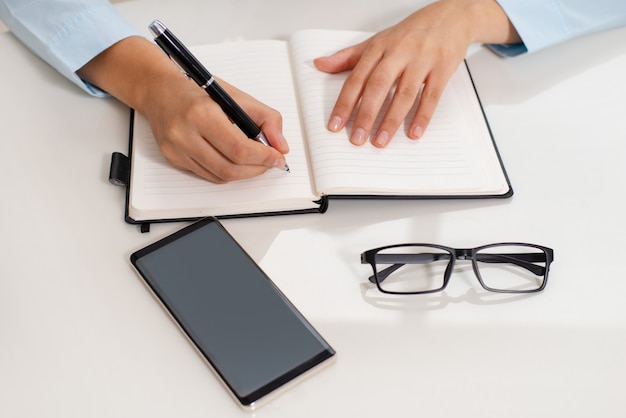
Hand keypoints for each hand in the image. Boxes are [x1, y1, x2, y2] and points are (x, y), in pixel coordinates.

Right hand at [78, 37, 288, 182]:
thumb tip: (280, 146)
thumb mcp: (236, 96)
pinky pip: (207, 175)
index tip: (277, 157)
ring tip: (256, 162)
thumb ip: (266, 118)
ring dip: (243, 173)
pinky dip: (226, 172)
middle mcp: (185, 134)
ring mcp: (177, 150)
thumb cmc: (197, 91)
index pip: (239, 149)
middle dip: (257, 169)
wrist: (159, 91)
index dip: (263, 158)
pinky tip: (235, 162)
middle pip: (230, 168)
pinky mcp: (173, 159)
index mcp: (202, 114)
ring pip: (219, 176)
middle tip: (270, 163)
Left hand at [314, 0, 518, 147]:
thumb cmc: (410, 33)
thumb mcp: (376, 41)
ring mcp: (422, 60)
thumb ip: (348, 57)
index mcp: (379, 47)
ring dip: (391, 120)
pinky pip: (432, 95)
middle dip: (366, 115)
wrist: (450, 15)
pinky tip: (413, 132)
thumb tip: (320, 64)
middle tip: (357, 138)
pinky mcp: (442, 67)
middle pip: (378, 86)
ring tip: (381, 141)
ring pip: (405, 93)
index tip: (335, 125)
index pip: (357, 78)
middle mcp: (399, 52)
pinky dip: (422, 116)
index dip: (344, 103)